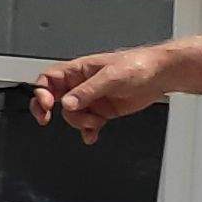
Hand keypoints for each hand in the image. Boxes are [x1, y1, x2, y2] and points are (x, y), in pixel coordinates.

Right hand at [33, 48, 174, 144]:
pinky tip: (92, 135)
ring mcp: (92, 99)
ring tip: (96, 121)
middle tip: (45, 118)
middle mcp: (81, 85)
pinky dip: (88, 132)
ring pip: (72, 115)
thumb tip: (68, 104)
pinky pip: (87, 125)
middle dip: (47, 109)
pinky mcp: (103, 111)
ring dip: (80, 122)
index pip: (49, 79)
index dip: (42, 92)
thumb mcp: (111, 76)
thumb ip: (88, 91)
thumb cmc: (138, 66)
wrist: (159, 76)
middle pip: (53, 98)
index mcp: (78, 70)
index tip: (48, 105)